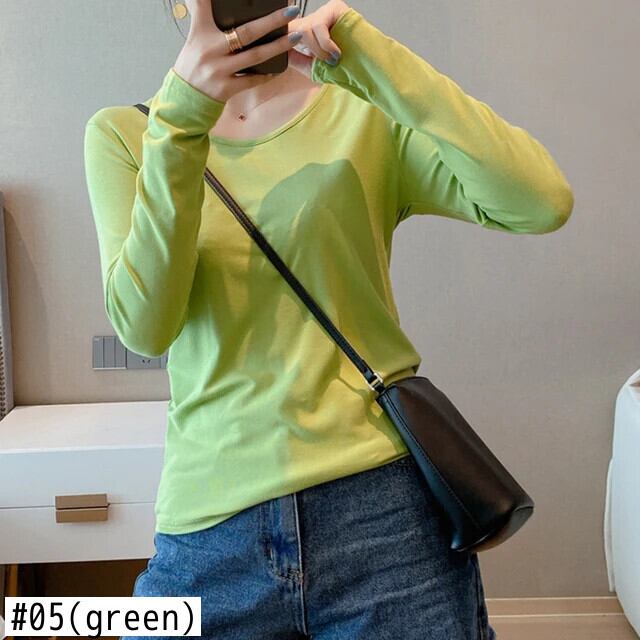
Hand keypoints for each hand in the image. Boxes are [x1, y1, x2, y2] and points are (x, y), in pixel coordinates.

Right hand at [172, 0, 306, 102]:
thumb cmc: (194, 66)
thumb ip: (205, 21)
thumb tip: (217, 4)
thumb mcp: (195, 40)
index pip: (201, 5)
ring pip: (255, 56)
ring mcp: (219, 70)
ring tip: (295, 37)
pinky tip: (279, 67)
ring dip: (278, 46)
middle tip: (292, 10)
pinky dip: (266, 74)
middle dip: (272, 20)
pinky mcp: (226, 88)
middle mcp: (210, 50)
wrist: (184, 100)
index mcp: (200, 33)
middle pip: (246, 32)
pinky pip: (252, 80)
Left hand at [286, 0, 350, 77]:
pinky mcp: (334, 8)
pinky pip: (317, 26)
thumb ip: (297, 60)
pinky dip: (324, 44)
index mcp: (309, 33)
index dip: (282, 40)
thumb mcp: (314, 69)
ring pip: (304, 29)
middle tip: (317, 59)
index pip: (287, 31)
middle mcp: (315, 20)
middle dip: (300, 46)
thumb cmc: (345, 69)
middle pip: (292, 29)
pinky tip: (336, 54)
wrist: (369, 69)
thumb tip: (281, 51)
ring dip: (317, 50)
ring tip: (332, 60)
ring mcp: (324, 13)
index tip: (282, 52)